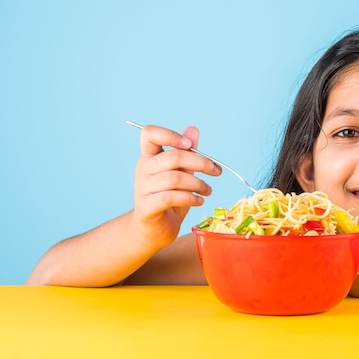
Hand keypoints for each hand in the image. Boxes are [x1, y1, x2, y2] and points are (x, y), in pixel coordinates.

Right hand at [132, 124, 221, 248]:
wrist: (155, 229)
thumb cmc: (169, 199)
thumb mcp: (181, 173)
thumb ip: (186, 153)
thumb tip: (193, 129)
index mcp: (149, 157)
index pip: (149, 134)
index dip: (170, 134)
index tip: (191, 144)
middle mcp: (142, 169)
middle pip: (172, 156)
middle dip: (201, 162)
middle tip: (216, 171)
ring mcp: (142, 188)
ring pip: (175, 178)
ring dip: (198, 183)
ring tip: (208, 190)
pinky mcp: (146, 207)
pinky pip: (171, 197)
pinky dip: (190, 198)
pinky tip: (199, 201)